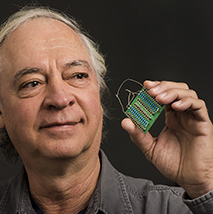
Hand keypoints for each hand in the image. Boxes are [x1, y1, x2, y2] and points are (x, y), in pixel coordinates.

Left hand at [121, 80, 212, 197]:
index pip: (164, 96)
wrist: (190, 179)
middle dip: (163, 86)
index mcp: (171, 118)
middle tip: (150, 91)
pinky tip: (175, 106)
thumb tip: (125, 122)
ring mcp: (193, 118)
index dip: (156, 88)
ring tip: (159, 98)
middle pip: (176, 90)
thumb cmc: (173, 164)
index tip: (145, 86)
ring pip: (188, 94)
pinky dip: (187, 102)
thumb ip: (138, 135)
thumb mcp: (150, 148)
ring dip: (173, 92)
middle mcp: (182, 115)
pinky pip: (199, 107)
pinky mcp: (203, 124)